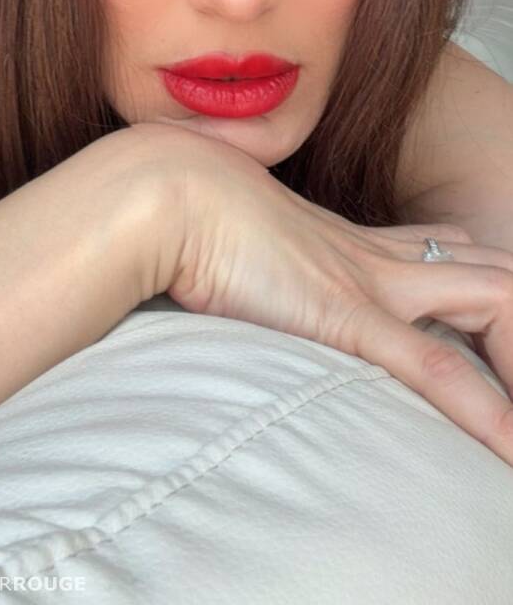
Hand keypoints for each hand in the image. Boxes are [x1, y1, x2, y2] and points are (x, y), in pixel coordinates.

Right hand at [131, 122, 512, 466]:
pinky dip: (486, 412)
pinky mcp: (347, 314)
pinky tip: (512, 449)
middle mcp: (373, 256)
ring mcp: (368, 282)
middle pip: (488, 270)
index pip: (441, 247)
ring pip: (492, 302)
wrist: (162, 191)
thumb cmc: (180, 208)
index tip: (484, 314)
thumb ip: (246, 256)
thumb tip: (225, 272)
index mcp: (347, 239)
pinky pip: (436, 367)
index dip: (476, 277)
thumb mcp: (229, 233)